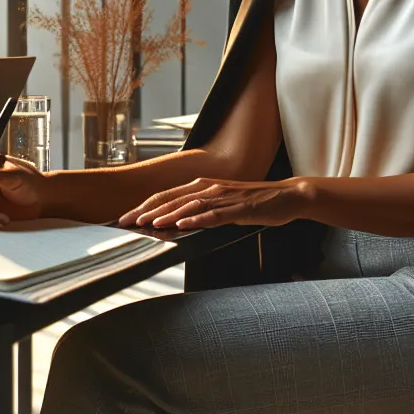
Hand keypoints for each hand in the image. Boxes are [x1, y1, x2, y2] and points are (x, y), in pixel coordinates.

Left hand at [116, 177, 310, 229]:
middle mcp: (209, 187)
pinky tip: (183, 226)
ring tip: (149, 224)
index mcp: (203, 186)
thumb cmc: (255, 203)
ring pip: (189, 205)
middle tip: (126, 222)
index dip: (144, 206)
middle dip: (146, 210)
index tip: (126, 218)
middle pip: (172, 198)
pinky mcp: (239, 207)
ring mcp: (224, 197)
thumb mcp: (223, 205)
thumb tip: (179, 223)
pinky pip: (215, 214)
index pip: (167, 196)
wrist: (288, 196)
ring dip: (167, 215)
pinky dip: (197, 220)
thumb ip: (202, 210)